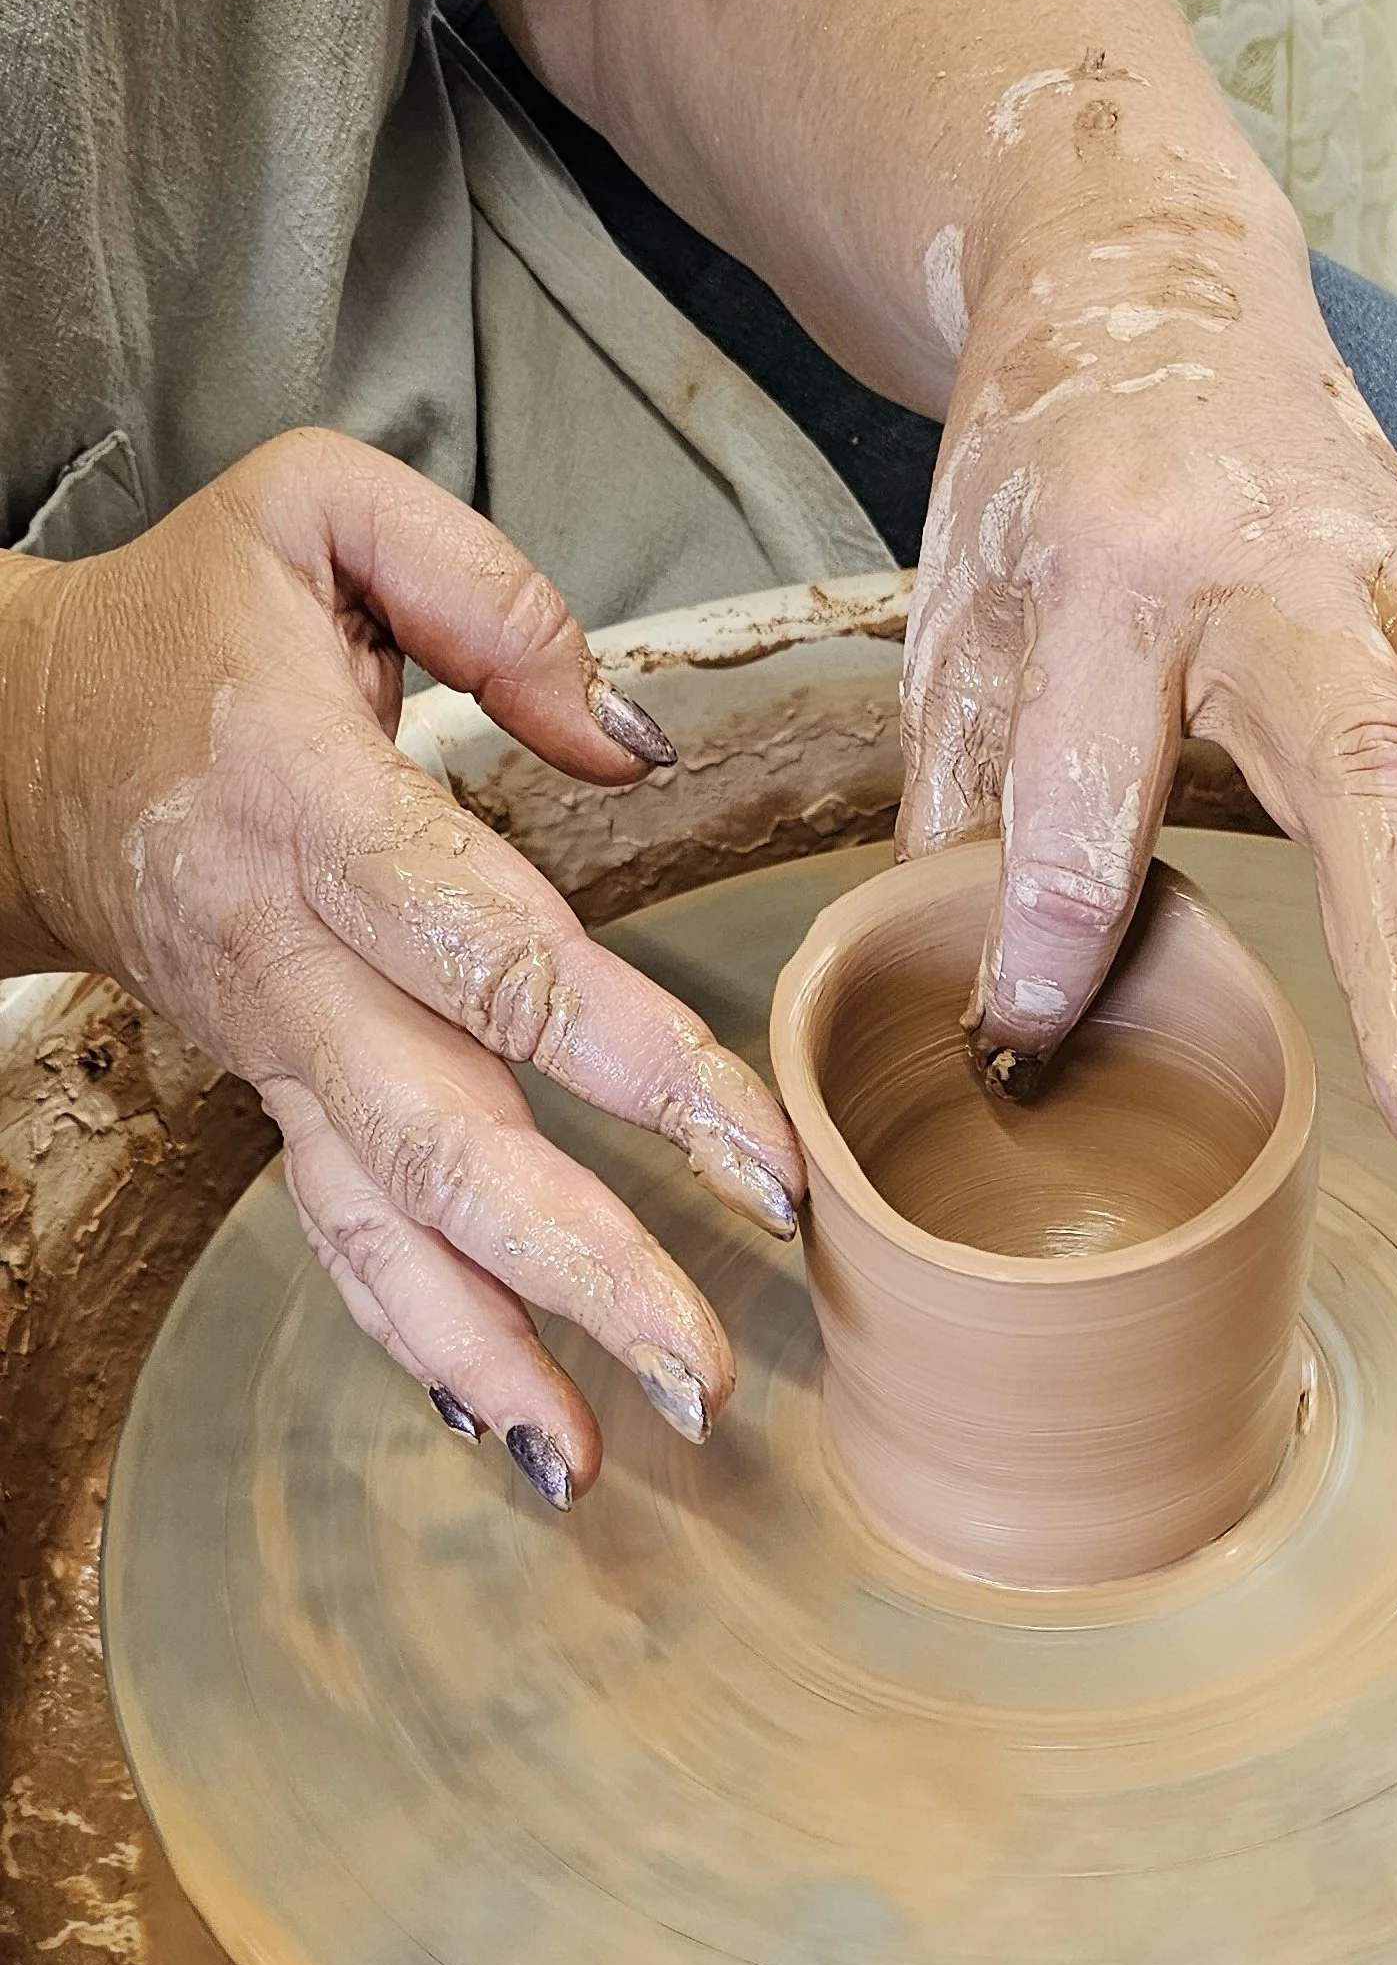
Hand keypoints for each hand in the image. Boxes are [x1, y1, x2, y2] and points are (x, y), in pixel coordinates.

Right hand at [0, 432, 805, 1500]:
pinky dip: (417, 1338)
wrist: (12, 736)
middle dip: (579, 1261)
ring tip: (597, 1452)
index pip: (495, 954)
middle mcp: (291, 953)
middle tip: (702, 1361)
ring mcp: (276, 1044)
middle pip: (441, 1132)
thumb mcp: (321, 513)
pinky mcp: (273, 1093)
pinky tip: (509, 1426)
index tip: (755, 1153)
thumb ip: (493, 598)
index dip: (632, 1061)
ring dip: (491, 1346)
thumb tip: (636, 746)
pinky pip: (340, 1232)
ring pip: (379, 1218)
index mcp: (315, 803)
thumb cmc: (188, 621)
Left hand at [897, 130, 1396, 1159]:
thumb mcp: (951, 634)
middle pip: (1354, 763)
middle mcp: (1271, 570)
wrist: (1125, 269)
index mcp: (1109, 577)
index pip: (1083, 790)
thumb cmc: (1041, 472)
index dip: (1051, 936)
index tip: (1024, 1048)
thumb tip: (989, 1024)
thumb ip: (966, 818)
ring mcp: (1384, 565)